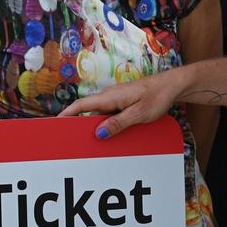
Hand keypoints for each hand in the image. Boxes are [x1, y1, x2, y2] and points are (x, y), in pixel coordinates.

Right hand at [58, 73, 181, 138]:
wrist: (171, 86)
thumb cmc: (156, 96)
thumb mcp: (137, 114)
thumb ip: (118, 123)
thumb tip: (99, 133)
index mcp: (108, 97)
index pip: (80, 105)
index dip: (66, 114)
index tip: (55, 123)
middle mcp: (108, 97)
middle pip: (87, 111)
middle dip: (78, 123)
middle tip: (71, 138)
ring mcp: (115, 100)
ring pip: (99, 114)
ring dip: (95, 126)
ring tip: (91, 141)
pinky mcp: (122, 103)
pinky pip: (108, 114)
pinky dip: (105, 124)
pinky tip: (110, 133)